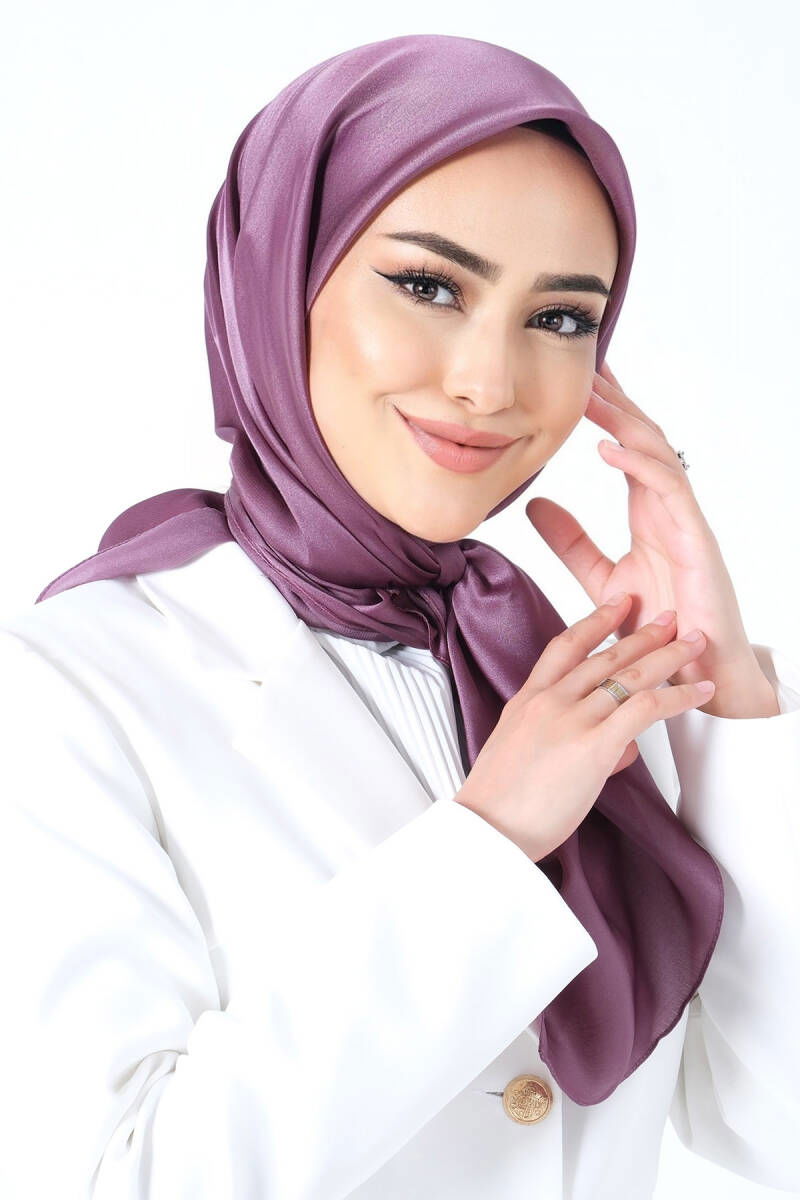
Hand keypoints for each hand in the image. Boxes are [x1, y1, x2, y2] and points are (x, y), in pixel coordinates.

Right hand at [455, 596, 715, 862]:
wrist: (486, 829)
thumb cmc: (501, 804)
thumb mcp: (524, 755)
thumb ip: (569, 740)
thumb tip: (619, 748)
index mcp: (527, 699)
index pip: (564, 647)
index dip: (594, 621)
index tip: (617, 605)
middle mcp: (550, 701)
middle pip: (605, 655)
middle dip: (643, 633)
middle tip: (670, 618)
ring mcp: (571, 719)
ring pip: (630, 675)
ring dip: (669, 656)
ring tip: (695, 643)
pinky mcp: (593, 745)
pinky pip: (645, 709)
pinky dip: (677, 697)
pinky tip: (698, 692)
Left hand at [525, 361, 778, 717]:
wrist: (694, 672)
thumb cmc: (661, 627)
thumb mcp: (601, 578)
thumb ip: (571, 542)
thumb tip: (533, 505)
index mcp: (648, 512)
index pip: (627, 448)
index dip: (606, 412)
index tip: (578, 377)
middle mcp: (669, 508)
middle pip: (643, 440)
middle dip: (617, 400)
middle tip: (588, 361)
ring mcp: (686, 521)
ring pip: (657, 455)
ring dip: (624, 420)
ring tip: (592, 392)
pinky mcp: (697, 541)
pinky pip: (669, 491)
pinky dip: (639, 466)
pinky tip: (608, 447)